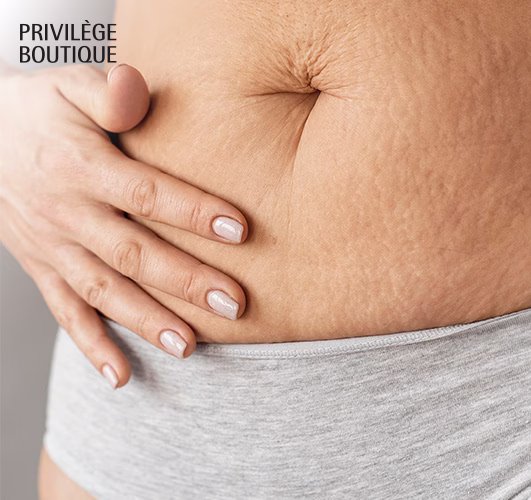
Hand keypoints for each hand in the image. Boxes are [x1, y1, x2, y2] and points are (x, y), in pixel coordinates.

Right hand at [0, 64, 248, 388]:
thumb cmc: (43, 108)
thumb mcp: (69, 82)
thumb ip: (107, 89)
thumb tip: (136, 93)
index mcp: (79, 166)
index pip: (144, 192)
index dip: (192, 211)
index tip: (241, 230)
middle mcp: (66, 213)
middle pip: (132, 253)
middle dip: (184, 281)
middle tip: (235, 304)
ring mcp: (52, 248)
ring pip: (103, 292)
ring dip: (146, 322)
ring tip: (191, 348)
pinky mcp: (42, 269)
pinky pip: (64, 313)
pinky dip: (91, 346)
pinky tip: (122, 377)